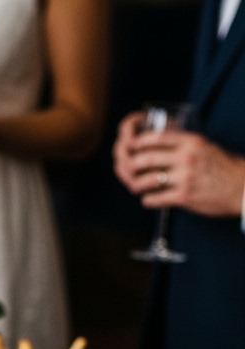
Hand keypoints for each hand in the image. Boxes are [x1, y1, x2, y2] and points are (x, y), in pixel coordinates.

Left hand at [113, 113, 244, 216]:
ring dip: (136, 184)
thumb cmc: (222, 167)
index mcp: (190, 141)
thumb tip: (160, 146)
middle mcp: (186, 157)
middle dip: (131, 164)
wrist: (240, 186)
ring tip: (135, 186)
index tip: (130, 146)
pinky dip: (148, 200)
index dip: (139, 141)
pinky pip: (157, 198)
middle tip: (127, 169)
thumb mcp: (204, 146)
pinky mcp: (184, 196)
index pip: (157, 137)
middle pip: (147, 158)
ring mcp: (184, 177)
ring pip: (148, 179)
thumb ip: (183, 145)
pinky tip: (147, 200)